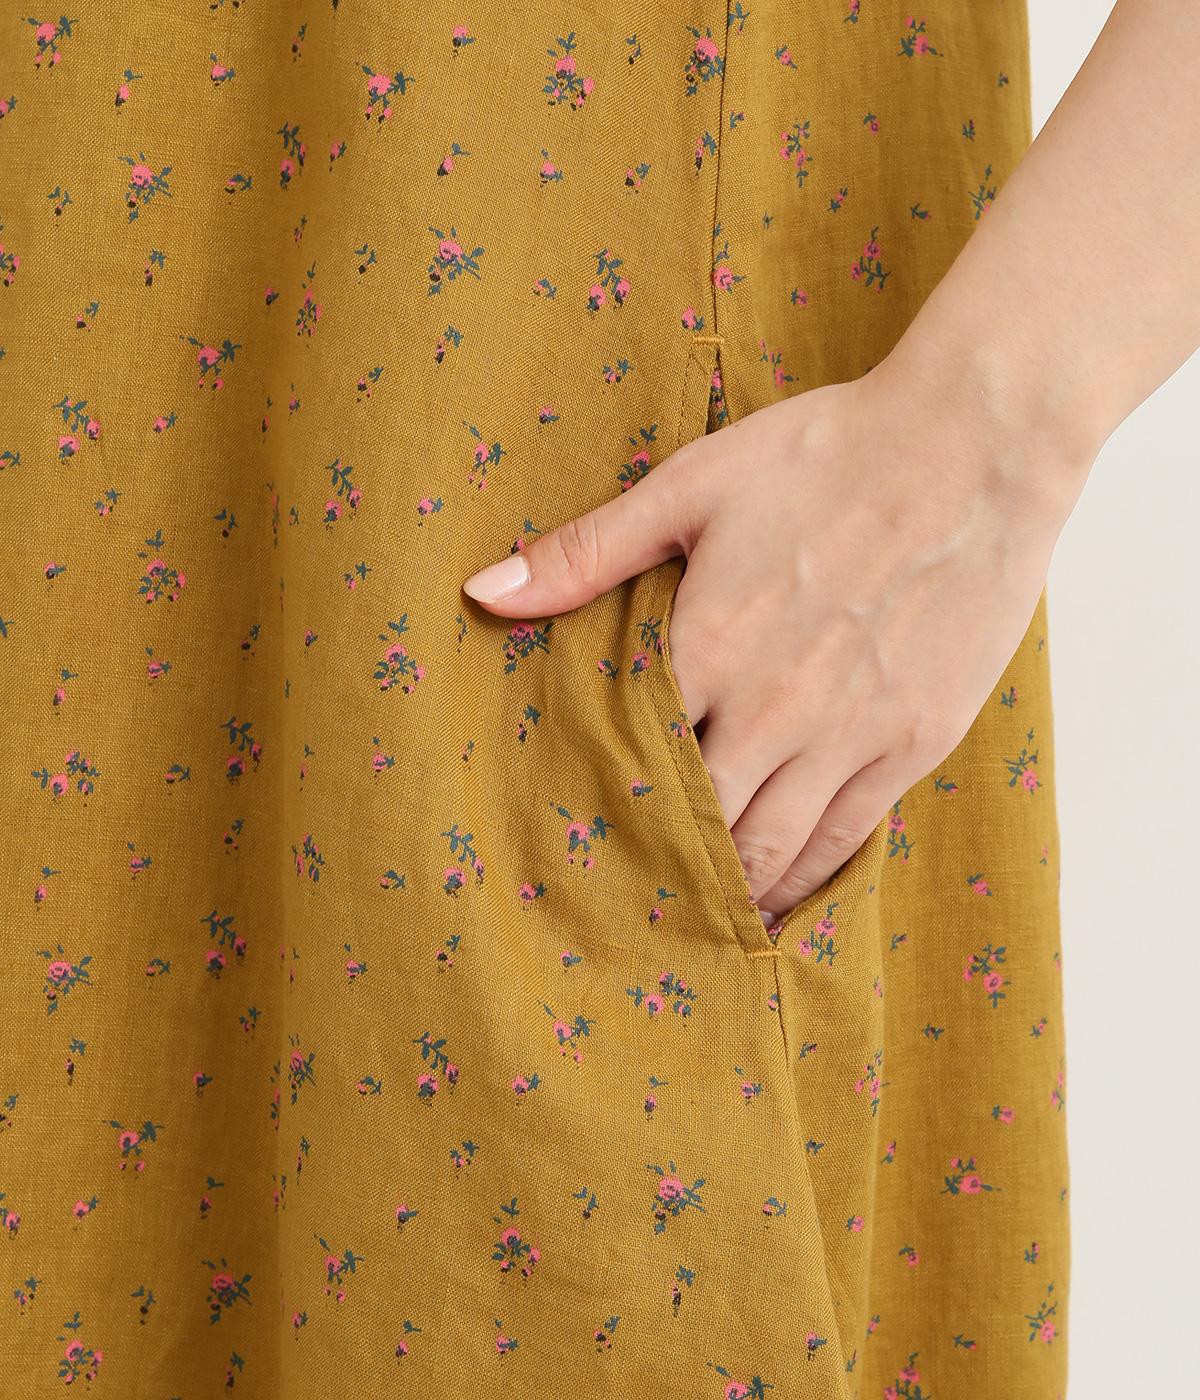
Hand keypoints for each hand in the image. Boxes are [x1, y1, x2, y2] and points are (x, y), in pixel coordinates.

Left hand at [462, 357, 1073, 923]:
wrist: (973, 445)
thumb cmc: (828, 454)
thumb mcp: (691, 486)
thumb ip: (587, 552)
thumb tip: (483, 592)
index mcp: (708, 650)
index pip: (633, 768)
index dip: (601, 817)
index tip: (572, 851)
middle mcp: (775, 711)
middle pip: (700, 828)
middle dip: (659, 872)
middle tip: (625, 910)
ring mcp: (851, 734)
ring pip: (773, 850)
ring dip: (730, 894)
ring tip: (694, 924)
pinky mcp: (914, 742)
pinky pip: (848, 838)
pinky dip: (806, 879)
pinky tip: (780, 900)